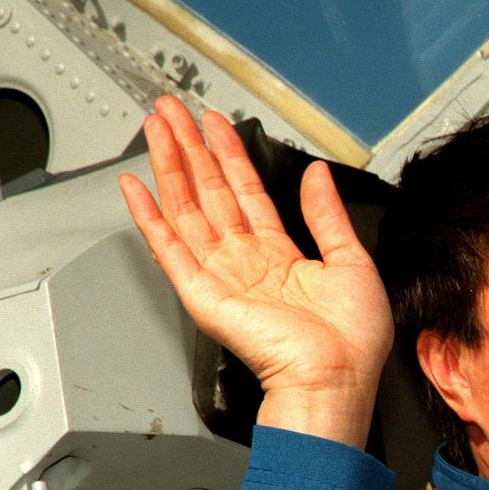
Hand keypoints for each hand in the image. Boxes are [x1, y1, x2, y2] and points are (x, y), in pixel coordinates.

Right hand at [118, 97, 392, 448]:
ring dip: (170, 167)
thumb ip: (328, 215)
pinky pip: (170, 249)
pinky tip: (135, 187)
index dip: (230, 156)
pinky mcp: (203, 295)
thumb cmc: (352, 340)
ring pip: (187, 210)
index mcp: (282, 257)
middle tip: (173, 111)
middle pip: (210, 193)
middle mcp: (248, 264)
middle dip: (192, 149)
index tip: (216, 124)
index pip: (247, 194)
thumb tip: (316, 175)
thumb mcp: (352, 260)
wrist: (337, 377)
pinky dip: (150, 218)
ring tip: (156, 128)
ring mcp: (222, 277)